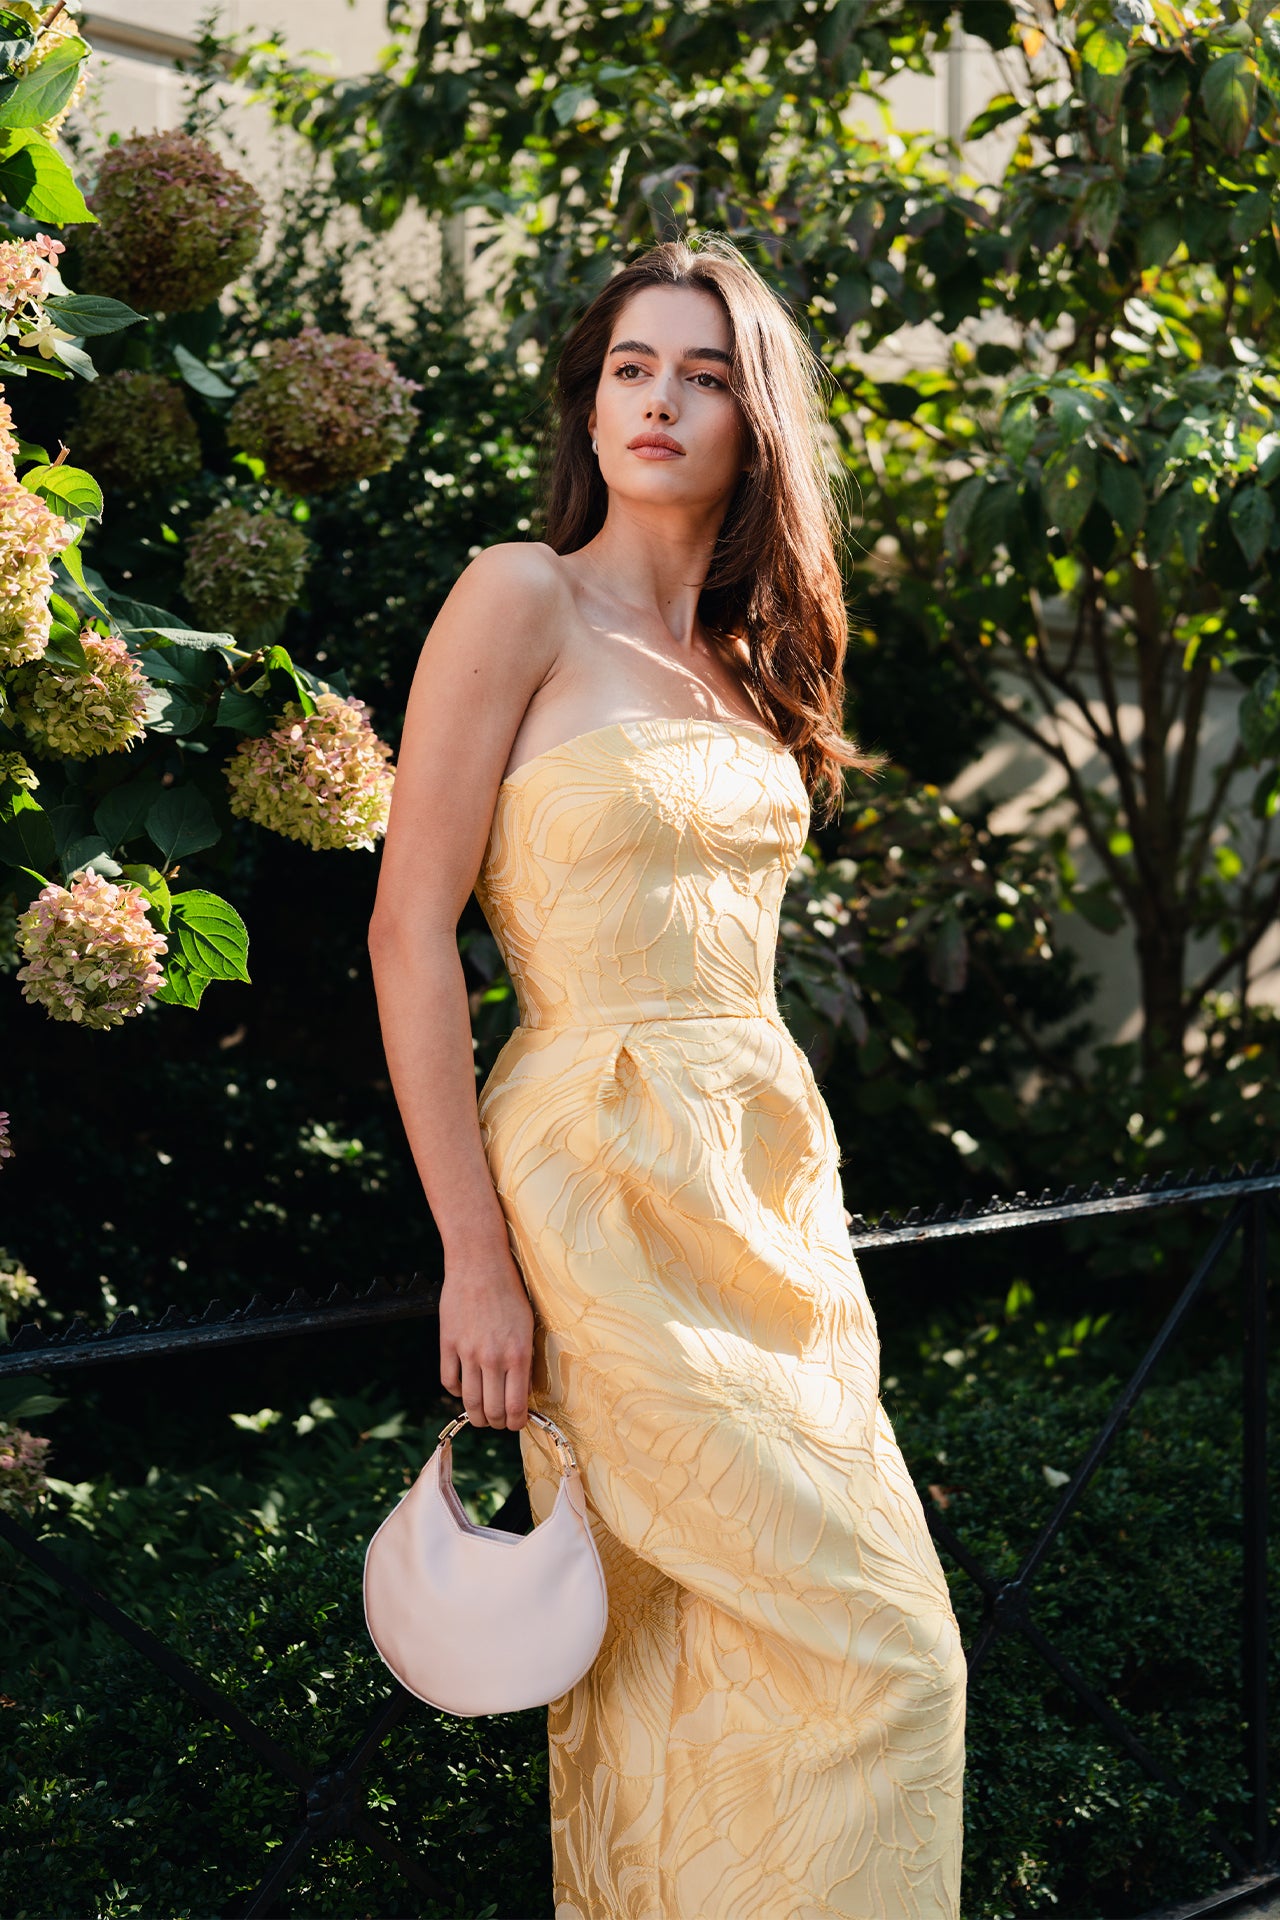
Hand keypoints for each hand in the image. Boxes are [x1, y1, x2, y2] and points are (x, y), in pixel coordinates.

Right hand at [439, 1247, 533, 1429]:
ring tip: (481, 1415)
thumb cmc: (510, 1292)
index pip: (515, 1407)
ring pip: (469, 1401)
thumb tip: (520, 1392)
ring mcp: (468, 1352)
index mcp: (519, 1355)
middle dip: (496, 1423)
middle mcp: (493, 1358)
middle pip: (491, 1410)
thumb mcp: (527, 1327)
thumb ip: (524, 1360)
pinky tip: (463, 1388)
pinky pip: (449, 1381)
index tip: (516, 1423)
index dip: (516, 1423)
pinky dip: (455, 1392)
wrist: (480, 1264)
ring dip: (476, 1415)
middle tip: (498, 1422)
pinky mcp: (448, 1343)